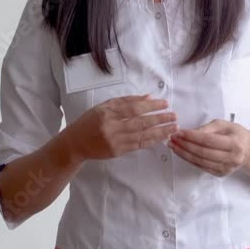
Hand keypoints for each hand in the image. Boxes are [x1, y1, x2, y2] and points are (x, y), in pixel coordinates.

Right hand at [62, 94, 176, 161]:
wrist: (76, 143)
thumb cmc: (90, 121)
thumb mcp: (104, 106)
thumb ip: (126, 101)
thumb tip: (148, 97)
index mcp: (107, 112)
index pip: (133, 108)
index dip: (151, 106)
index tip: (164, 103)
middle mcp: (111, 127)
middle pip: (140, 122)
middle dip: (159, 119)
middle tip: (173, 116)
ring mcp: (114, 141)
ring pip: (142, 136)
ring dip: (160, 132)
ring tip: (173, 128)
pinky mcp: (117, 151)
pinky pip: (138, 145)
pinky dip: (151, 141)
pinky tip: (162, 137)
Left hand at [167, 119, 249, 176]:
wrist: (248, 151)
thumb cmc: (236, 135)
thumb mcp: (224, 125)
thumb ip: (207, 128)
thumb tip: (189, 133)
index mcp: (234, 143)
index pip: (208, 140)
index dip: (192, 136)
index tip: (180, 132)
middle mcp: (232, 157)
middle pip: (202, 152)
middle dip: (184, 145)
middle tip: (172, 139)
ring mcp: (226, 168)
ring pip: (200, 161)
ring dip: (183, 153)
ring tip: (173, 146)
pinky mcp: (220, 174)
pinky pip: (201, 167)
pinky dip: (189, 160)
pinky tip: (181, 153)